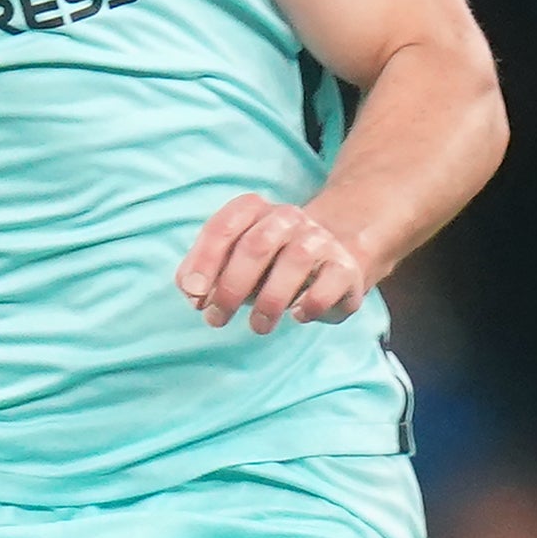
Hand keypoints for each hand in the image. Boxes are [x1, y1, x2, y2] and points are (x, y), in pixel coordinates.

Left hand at [175, 193, 372, 333]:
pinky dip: (311, 302)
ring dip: (270, 300)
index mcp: (254, 211)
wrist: (330, 257)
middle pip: (257, 244)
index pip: (225, 226)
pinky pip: (331, 281)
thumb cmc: (268, 266)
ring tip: (258, 326)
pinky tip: (297, 316)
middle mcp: (287, 218)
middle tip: (217, 319)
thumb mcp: (231, 264)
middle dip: (232, 286)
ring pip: (296, 260)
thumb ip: (203, 273)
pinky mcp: (345, 266)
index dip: (205, 259)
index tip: (194, 293)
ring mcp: (319, 239)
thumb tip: (191, 292)